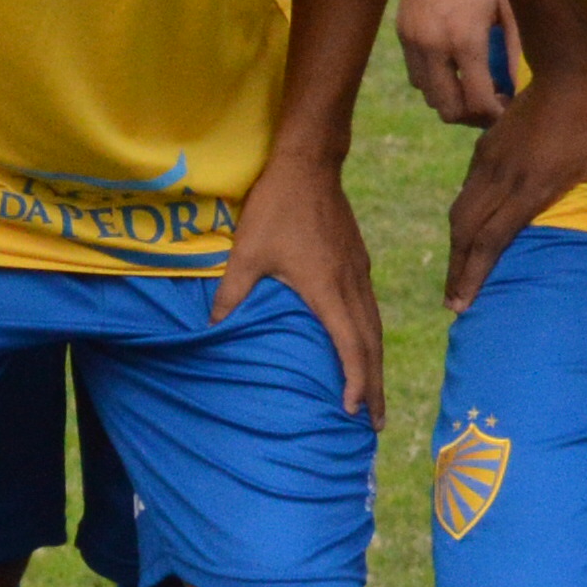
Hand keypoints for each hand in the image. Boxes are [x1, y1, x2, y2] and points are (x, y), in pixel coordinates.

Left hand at [213, 146, 384, 421]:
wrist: (308, 163)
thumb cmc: (276, 206)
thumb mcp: (247, 251)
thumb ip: (232, 292)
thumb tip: (209, 326)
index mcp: (328, 289)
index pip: (350, 346)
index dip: (355, 381)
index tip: (353, 410)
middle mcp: (351, 284)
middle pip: (372, 345)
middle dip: (375, 386)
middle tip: (377, 423)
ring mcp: (359, 271)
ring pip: (375, 327)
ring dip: (375, 363)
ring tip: (374, 394)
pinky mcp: (357, 259)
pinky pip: (370, 308)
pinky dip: (370, 336)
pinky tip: (362, 345)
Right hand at [395, 0, 517, 128]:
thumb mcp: (511, 0)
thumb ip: (519, 49)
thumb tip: (529, 89)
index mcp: (463, 38)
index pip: (477, 104)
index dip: (498, 116)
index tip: (515, 110)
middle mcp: (430, 44)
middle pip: (448, 110)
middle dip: (475, 115)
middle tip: (500, 103)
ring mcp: (411, 37)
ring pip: (428, 95)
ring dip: (454, 98)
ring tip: (482, 84)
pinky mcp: (402, 28)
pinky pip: (416, 72)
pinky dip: (437, 79)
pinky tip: (461, 62)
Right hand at [446, 56, 586, 307]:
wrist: (566, 70)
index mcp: (528, 189)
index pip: (490, 240)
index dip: (473, 274)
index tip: (462, 303)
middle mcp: (501, 179)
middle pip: (465, 232)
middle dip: (457, 268)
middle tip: (453, 302)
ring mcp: (489, 161)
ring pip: (461, 210)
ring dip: (456, 244)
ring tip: (457, 269)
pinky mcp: (487, 146)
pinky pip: (468, 188)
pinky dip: (464, 214)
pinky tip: (469, 225)